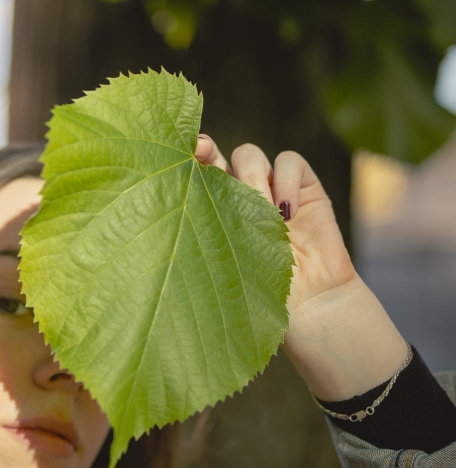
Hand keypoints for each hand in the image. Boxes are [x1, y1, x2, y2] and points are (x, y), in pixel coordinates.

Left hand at [193, 134, 358, 315]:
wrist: (309, 304)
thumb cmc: (256, 295)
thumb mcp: (219, 264)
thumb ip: (200, 234)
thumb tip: (170, 216)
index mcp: (207, 211)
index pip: (191, 176)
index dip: (184, 160)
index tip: (180, 154)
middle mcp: (234, 195)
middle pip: (215, 155)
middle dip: (206, 150)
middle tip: (201, 152)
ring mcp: (268, 188)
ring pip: (249, 155)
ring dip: (251, 177)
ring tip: (261, 216)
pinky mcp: (303, 186)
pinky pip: (289, 161)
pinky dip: (286, 180)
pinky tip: (287, 213)